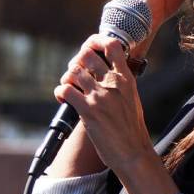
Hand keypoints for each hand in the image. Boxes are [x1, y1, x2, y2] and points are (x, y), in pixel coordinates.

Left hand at [54, 33, 179, 193]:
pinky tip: (63, 98)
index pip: (112, 46)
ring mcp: (100, 96)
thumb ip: (121, 84)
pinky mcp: (88, 110)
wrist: (133, 153)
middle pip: (86, 55)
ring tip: (68, 88)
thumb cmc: (132, 129)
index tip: (90, 47)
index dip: (96, 41)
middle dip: (77, 61)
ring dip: (67, 78)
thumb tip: (106, 73)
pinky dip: (60, 91)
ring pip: (73, 71)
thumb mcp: (132, 98)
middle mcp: (113, 83)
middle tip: (76, 73)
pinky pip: (65, 90)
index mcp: (127, 79)